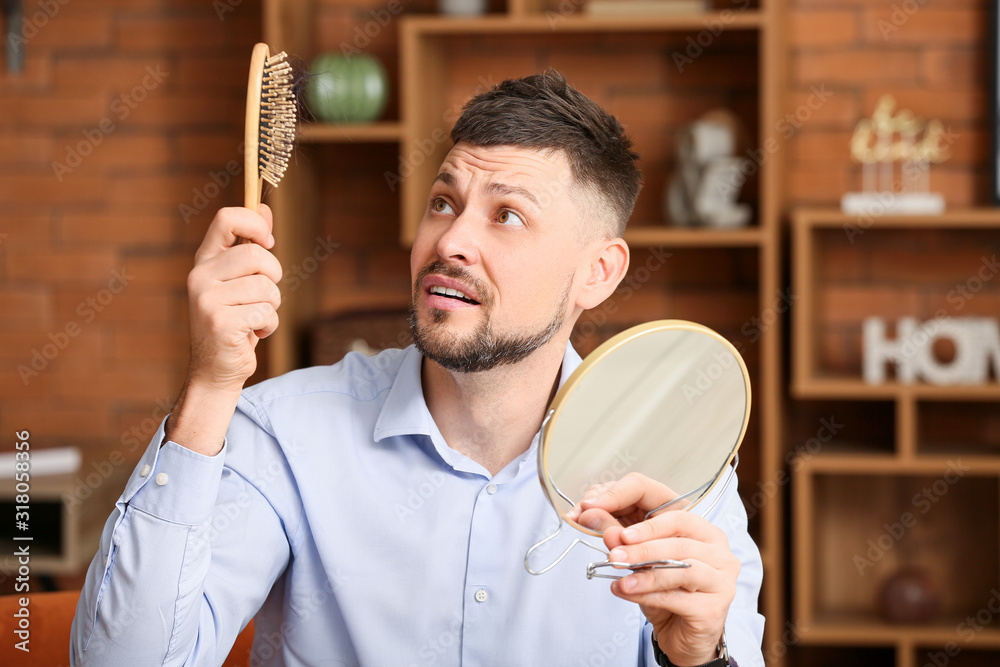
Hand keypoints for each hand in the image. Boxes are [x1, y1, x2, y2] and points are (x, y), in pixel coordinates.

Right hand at [186, 205, 282, 392]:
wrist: (216, 369)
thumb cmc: (235, 321)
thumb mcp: (242, 281)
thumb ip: (251, 246)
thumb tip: (265, 208)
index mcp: (205, 260)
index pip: (226, 218)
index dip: (255, 223)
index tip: (267, 242)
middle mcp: (200, 275)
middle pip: (256, 255)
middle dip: (274, 276)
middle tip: (265, 296)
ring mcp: (206, 298)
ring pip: (265, 287)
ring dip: (272, 306)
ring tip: (256, 318)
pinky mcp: (219, 322)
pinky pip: (264, 312)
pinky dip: (269, 325)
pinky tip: (253, 334)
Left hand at [569, 473, 738, 665]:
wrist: (681, 637)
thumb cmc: (666, 592)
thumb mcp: (640, 561)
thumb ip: (620, 537)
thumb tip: (592, 515)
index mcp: (703, 530)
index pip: (675, 510)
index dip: (643, 515)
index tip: (603, 511)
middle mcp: (718, 550)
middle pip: (678, 537)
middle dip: (641, 546)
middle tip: (613, 553)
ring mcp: (721, 579)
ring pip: (681, 567)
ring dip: (644, 571)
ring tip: (619, 577)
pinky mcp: (714, 609)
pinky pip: (677, 596)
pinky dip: (648, 593)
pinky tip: (626, 592)